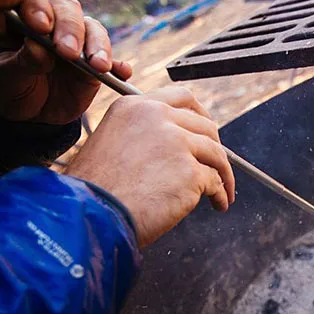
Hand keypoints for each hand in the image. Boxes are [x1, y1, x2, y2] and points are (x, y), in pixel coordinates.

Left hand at [0, 0, 131, 123]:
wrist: (32, 111)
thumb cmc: (11, 86)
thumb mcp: (7, 76)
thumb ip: (23, 61)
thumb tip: (38, 47)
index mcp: (28, 18)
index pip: (37, 6)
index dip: (41, 12)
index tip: (41, 28)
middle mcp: (57, 23)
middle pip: (70, 12)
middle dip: (72, 31)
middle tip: (69, 53)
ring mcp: (81, 43)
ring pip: (95, 32)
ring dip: (100, 47)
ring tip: (99, 66)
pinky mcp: (98, 64)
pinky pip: (113, 62)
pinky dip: (119, 66)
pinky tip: (122, 73)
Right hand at [66, 87, 235, 248]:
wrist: (89, 216)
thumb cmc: (95, 190)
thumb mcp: (112, 143)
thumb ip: (143, 134)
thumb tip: (176, 143)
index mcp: (135, 107)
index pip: (182, 97)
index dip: (201, 114)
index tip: (208, 131)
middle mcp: (157, 117)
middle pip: (205, 126)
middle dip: (216, 147)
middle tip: (217, 164)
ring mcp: (176, 142)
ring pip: (216, 154)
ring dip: (224, 173)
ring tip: (223, 190)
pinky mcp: (189, 171)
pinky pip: (215, 181)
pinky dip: (221, 194)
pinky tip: (218, 203)